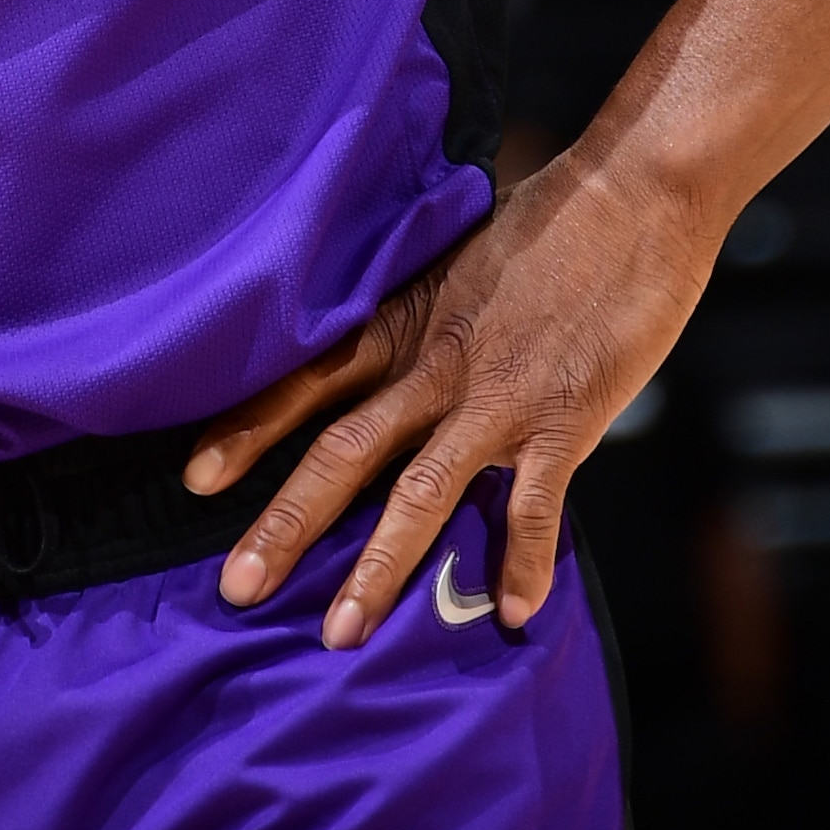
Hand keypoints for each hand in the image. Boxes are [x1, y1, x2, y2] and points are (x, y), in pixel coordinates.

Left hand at [185, 139, 719, 647]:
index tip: (195, 479)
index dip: (249, 429)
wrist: (634, 197)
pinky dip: (523, 558)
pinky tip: (514, 612)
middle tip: (237, 588)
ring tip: (340, 632)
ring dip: (379, 566)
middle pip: (344, 451)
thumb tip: (381, 360)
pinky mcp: (565, 420)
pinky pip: (535, 504)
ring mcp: (498, 398)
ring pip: (422, 492)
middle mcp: (436, 366)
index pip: (307, 380)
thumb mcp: (455, 261)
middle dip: (286, 523)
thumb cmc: (546, 225)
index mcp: (405, 323)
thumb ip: (417, 318)